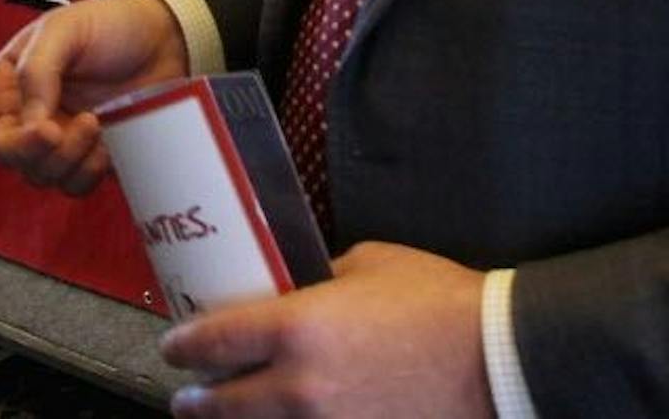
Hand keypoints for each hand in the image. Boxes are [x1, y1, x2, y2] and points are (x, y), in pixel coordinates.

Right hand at [0, 0, 188, 194]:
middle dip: (24, 148)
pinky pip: (73, 186)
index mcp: (6, 81)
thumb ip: (37, 72)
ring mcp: (58, 140)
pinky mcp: (90, 159)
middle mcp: (25, 115)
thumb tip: (28, 123)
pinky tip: (106, 138)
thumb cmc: (109, 24)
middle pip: (2, 155)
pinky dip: (88, 168)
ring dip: (65, 154)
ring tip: (94, 121)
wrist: (167, 39)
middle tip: (53, 128)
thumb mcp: (64, 30)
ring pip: (39, 175)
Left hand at [160, 242, 491, 418]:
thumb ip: (324, 277)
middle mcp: (298, 387)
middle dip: (196, 402)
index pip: (214, 341)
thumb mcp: (370, 264)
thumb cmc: (437, 303)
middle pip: (222, 404)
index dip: (183, 345)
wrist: (495, 360)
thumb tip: (305, 287)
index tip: (173, 347)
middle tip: (186, 398)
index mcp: (296, 328)